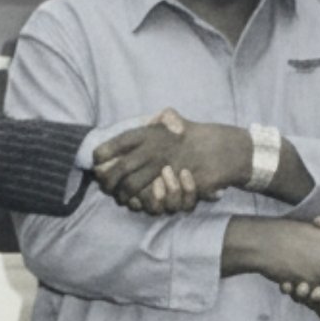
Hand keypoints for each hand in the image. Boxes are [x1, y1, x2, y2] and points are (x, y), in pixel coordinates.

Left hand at [93, 109, 251, 213]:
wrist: (223, 149)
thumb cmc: (195, 136)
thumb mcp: (175, 120)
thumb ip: (161, 120)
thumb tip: (147, 121)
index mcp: (151, 133)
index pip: (118, 142)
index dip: (103, 153)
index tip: (96, 160)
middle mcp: (154, 149)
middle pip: (120, 167)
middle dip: (108, 179)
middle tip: (104, 185)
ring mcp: (164, 167)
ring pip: (133, 185)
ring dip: (124, 193)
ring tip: (121, 196)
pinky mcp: (172, 184)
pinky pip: (152, 196)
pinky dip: (144, 200)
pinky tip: (140, 200)